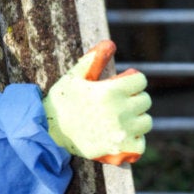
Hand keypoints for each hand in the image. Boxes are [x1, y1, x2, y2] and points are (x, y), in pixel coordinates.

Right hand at [42, 40, 151, 164]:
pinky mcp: (120, 150)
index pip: (140, 80)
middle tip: (115, 103)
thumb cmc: (61, 102)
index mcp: (110, 91)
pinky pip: (141, 143)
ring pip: (145, 122)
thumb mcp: (74, 77)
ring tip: (117, 119)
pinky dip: (134, 140)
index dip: (131, 80)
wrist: (48, 132)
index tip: (120, 85)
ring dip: (135, 119)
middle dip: (132, 99)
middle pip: (144, 100)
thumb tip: (110, 43)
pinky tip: (119, 136)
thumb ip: (93, 60)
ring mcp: (122, 132)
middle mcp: (119, 111)